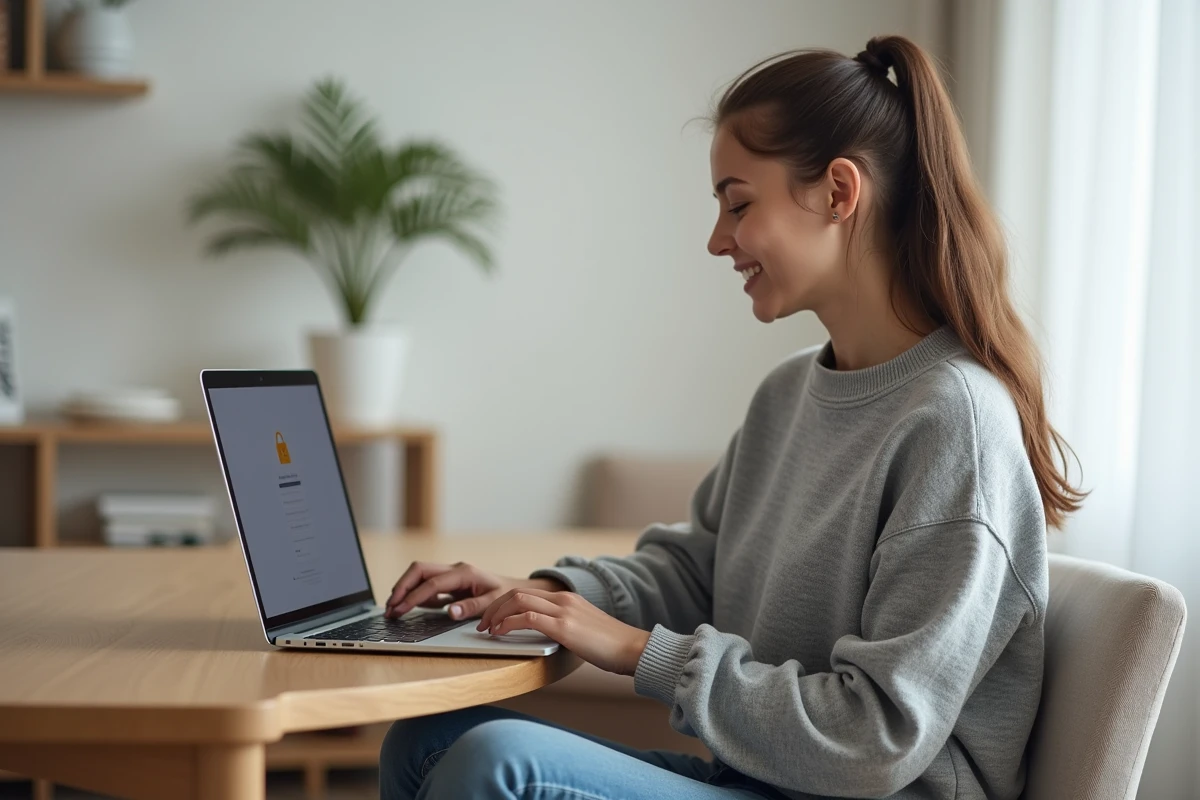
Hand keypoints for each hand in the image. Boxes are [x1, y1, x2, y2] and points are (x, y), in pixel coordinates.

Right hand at [384, 560, 565, 619]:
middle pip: (419, 571)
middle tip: (389, 607)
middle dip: (401, 586)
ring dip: (405, 590)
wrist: (517, 590)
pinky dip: (415, 595)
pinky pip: (427, 586)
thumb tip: (449, 611)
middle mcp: (454, 570)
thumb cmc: (507, 596)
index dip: (413, 597)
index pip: (431, 583)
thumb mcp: (493, 603)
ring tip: (392, 610)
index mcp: (463, 573)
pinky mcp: (449, 584)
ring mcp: (451, 576)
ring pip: (419, 576)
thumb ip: (471, 607)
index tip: (399, 610)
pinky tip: (408, 608)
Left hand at [477, 587, 652, 675]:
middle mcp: (563, 599)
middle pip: (517, 593)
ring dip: (496, 615)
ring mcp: (564, 611)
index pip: (527, 592)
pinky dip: (508, 624)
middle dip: (493, 608)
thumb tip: (545, 639)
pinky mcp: (564, 627)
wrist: (633, 649)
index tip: (492, 619)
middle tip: (482, 625)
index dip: (504, 604)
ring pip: (518, 600)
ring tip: (487, 630)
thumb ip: (564, 628)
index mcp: (567, 599)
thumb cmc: (611, 648)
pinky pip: (527, 618)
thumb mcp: (584, 631)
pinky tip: (501, 634)